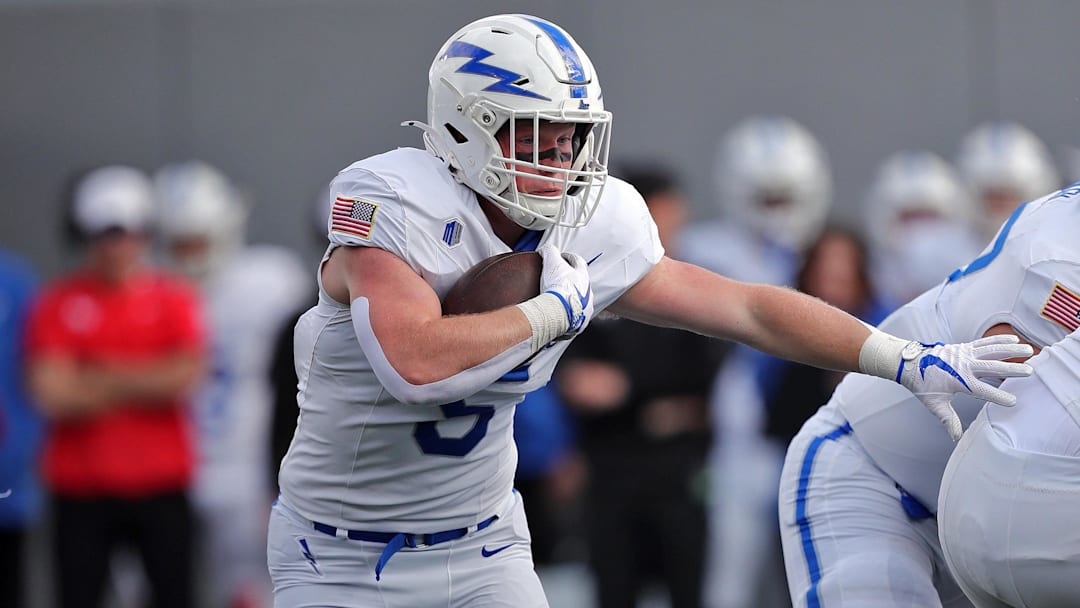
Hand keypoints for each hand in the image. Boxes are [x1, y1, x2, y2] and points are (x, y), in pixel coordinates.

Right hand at [537, 243, 593, 337]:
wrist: (558, 312)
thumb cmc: (557, 287)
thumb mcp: (551, 262)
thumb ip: (549, 251)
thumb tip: (546, 249)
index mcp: (582, 275)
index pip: (577, 261)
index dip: (567, 257)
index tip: (560, 257)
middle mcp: (588, 291)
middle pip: (581, 282)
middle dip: (571, 279)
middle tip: (559, 278)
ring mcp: (585, 308)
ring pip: (580, 300)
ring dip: (571, 298)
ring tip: (559, 299)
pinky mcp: (580, 323)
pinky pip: (575, 318)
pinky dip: (568, 315)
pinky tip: (559, 315)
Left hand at [896, 335, 1032, 439]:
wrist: (909, 363)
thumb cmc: (922, 384)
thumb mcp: (934, 404)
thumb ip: (947, 420)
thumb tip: (956, 438)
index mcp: (958, 381)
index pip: (982, 390)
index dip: (997, 396)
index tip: (1013, 401)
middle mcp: (963, 365)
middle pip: (992, 367)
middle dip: (1012, 369)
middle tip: (1030, 372)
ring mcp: (964, 354)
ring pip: (992, 351)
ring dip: (1011, 351)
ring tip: (1030, 351)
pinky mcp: (964, 347)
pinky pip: (984, 342)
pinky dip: (999, 340)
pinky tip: (1014, 339)